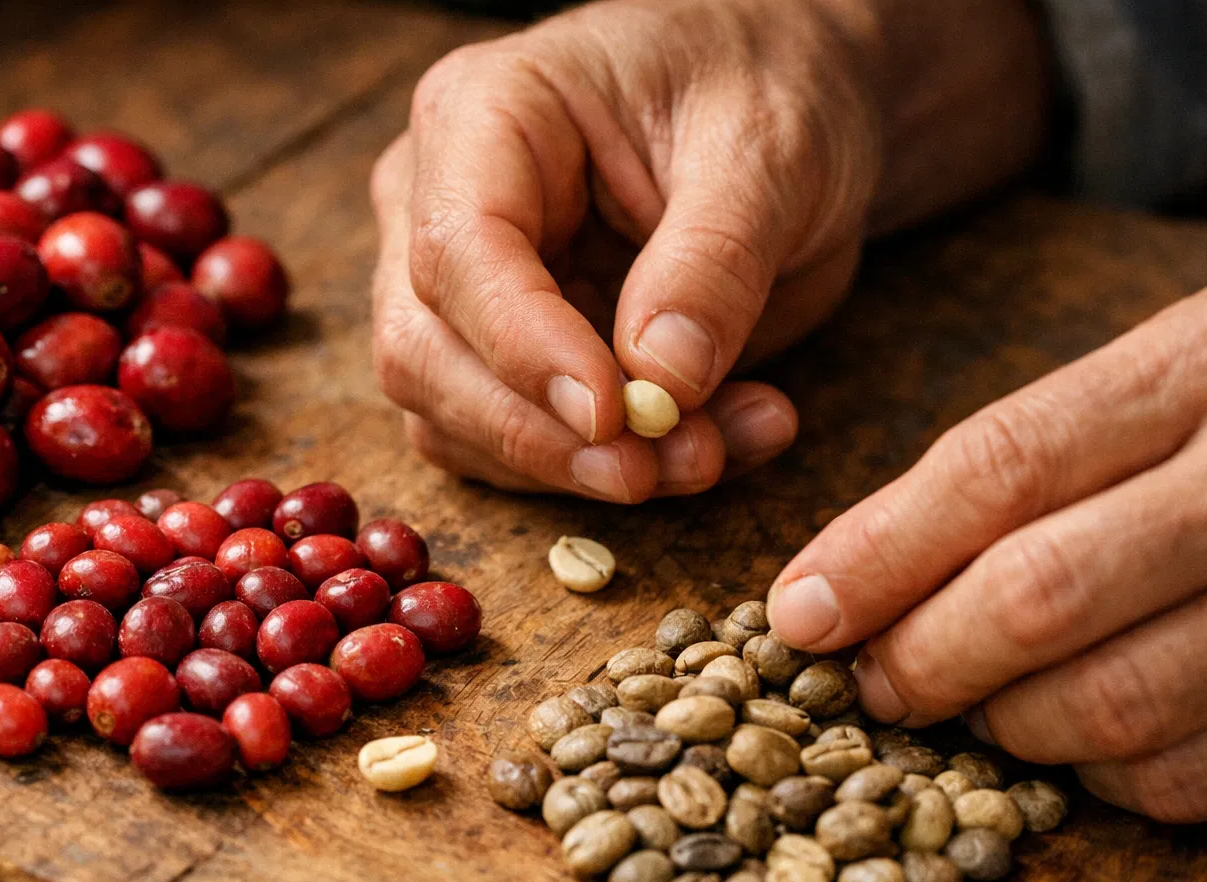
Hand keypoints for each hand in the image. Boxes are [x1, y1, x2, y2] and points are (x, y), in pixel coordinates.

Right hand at [371, 0, 881, 499]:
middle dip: (545, 435)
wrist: (780, 101)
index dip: (527, 350)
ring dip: (581, 467)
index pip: (460, 252)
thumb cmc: (762, 86)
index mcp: (482, 114)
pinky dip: (603, 470)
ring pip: (457, 422)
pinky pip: (517, 447)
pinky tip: (712, 444)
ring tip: (716, 449)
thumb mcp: (767, 153)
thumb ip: (712, 261)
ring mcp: (458, 288)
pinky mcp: (498, 356)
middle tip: (665, 467)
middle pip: (426, 353)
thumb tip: (661, 377)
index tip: (616, 416)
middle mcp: (439, 201)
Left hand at [768, 272, 1206, 821]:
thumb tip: (869, 561)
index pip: (997, 468)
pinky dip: (1099, 774)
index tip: (800, 610)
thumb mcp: (1195, 359)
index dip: (876, 554)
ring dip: (1000, 725)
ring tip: (969, 703)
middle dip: (917, 659)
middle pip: (1033, 600)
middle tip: (871, 678)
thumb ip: (1050, 443)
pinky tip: (1082, 734)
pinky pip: (1183, 778)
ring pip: (1101, 707)